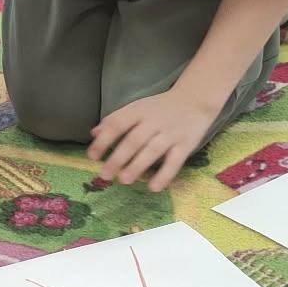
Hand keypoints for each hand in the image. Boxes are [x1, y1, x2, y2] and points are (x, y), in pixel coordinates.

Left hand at [87, 86, 216, 191]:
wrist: (195, 99)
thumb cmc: (160, 107)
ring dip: (137, 166)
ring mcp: (170, 133)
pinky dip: (164, 175)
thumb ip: (116, 119)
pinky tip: (154, 187)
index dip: (104, 140)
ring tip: (124, 180)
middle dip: (117, 158)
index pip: (118, 124)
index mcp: (138, 110)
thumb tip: (94, 133)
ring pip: (152, 150)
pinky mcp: (186, 145)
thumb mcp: (137, 107)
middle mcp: (153, 121)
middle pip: (133, 140)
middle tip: (104, 175)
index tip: (92, 156)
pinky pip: (175, 162)